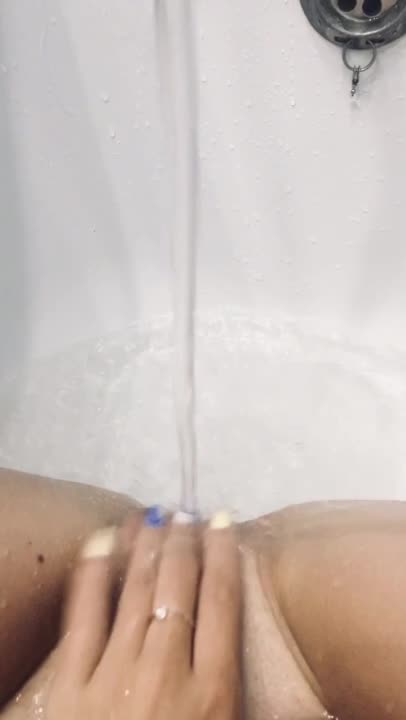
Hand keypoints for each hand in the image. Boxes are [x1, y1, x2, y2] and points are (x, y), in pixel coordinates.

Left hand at [46, 511, 240, 719]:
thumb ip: (245, 692)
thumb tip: (278, 656)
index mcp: (212, 689)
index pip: (221, 599)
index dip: (223, 552)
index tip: (222, 521)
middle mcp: (165, 669)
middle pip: (178, 584)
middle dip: (183, 540)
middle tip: (185, 513)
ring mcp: (113, 672)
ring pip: (135, 590)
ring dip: (145, 546)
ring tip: (153, 516)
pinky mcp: (70, 685)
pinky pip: (84, 616)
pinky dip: (93, 572)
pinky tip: (101, 539)